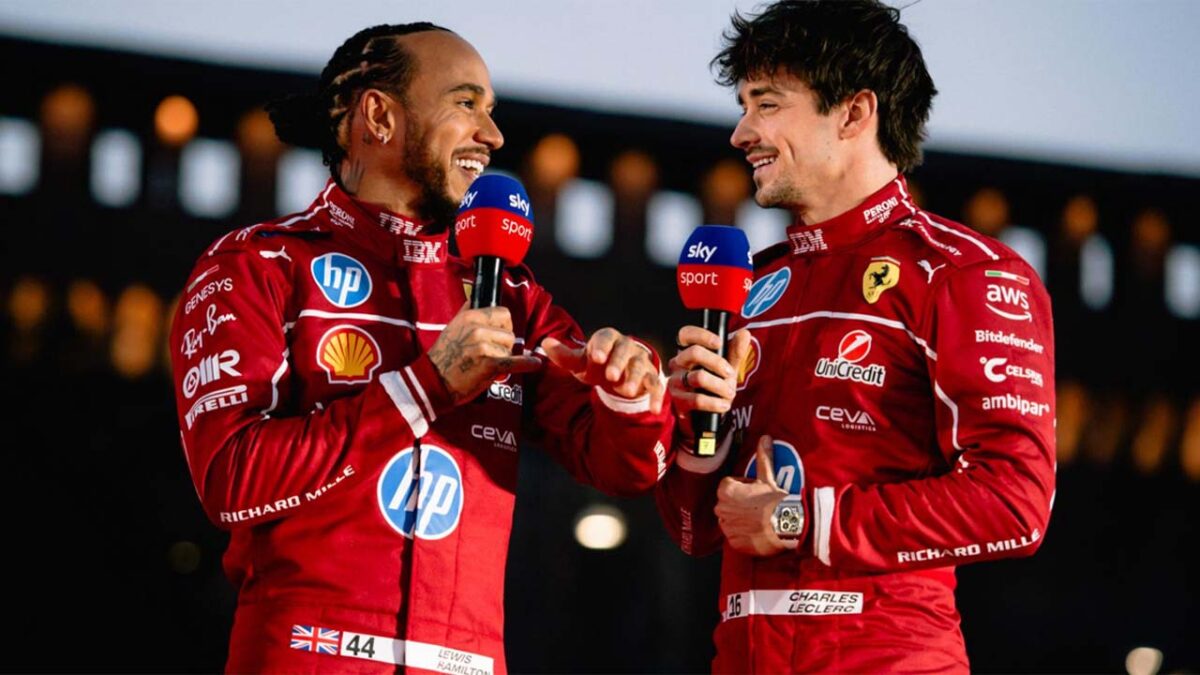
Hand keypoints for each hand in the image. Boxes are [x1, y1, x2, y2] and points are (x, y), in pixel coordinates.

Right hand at [427, 301, 542, 402]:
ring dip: (503, 358)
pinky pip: (515, 362)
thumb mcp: (452, 326)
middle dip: (504, 344)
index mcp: (470, 317)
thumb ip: (467, 311)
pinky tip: (534, 364)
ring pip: (509, 348)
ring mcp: (483, 347)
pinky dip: (526, 365)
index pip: (503, 314)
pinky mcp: (489, 365)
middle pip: (509, 333)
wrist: (434, 380)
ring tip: (488, 363)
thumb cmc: (444, 355)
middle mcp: (477, 329)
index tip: (499, 334)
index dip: (504, 325)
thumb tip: (476, 298)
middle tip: (491, 353)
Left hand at [542, 328, 665, 413]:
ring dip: (635, 378)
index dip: (602, 346)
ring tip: (627, 391)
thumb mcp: (580, 362)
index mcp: (609, 339)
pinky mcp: (651, 379)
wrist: (620, 374)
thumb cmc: (598, 365)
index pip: (606, 337)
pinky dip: (656, 397)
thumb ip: (564, 355)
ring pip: (640, 367)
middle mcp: (627, 348)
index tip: (596, 357)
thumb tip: (545, 343)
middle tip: (610, 376)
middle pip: (625, 351)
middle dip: (618, 362)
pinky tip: (653, 409)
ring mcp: (641, 363)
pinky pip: (656, 386)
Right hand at [668, 327, 752, 438]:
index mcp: (688, 352)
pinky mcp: (678, 402)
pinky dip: (715, 403)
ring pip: (698, 377)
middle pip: (694, 352)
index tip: (719, 343)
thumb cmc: (714, 387)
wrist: (705, 417)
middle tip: (730, 374)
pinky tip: (724, 405)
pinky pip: (697, 399)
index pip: (686, 334)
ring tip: (730, 393)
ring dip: (720, 386)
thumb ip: (735, 351)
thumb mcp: (727, 368)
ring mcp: (675, 383)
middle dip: (717, 362)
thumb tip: (744, 333)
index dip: (701, 335)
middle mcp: (678, 365)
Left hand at [715, 435, 790, 556]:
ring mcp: (727, 527)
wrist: (786, 524)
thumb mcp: (768, 477)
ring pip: (730, 520)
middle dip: (739, 503)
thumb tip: (765, 439)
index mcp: (726, 490)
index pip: (729, 485)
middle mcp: (721, 508)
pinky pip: (735, 537)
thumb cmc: (775, 500)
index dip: (743, 487)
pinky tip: (757, 531)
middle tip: (758, 505)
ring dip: (740, 519)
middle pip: (728, 503)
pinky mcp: (734, 542)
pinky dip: (743, 535)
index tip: (755, 490)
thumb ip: (763, 457)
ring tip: (758, 518)